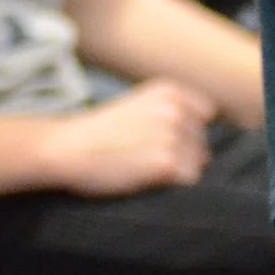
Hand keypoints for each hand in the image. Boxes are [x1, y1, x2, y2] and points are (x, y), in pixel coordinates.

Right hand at [34, 81, 214, 198]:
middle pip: (202, 140)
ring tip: (146, 167)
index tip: (167, 139)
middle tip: (148, 156)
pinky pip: (190, 179)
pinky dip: (173, 184)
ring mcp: (171, 135)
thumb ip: (169, 110)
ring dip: (178, 170)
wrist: (68, 147)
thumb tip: (203, 131)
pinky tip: (148, 178)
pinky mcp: (166, 162)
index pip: (206, 113)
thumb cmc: (99, 131)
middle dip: (185, 152)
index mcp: (169, 91)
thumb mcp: (138, 104)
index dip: (189, 131)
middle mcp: (175, 109)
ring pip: (199, 161)